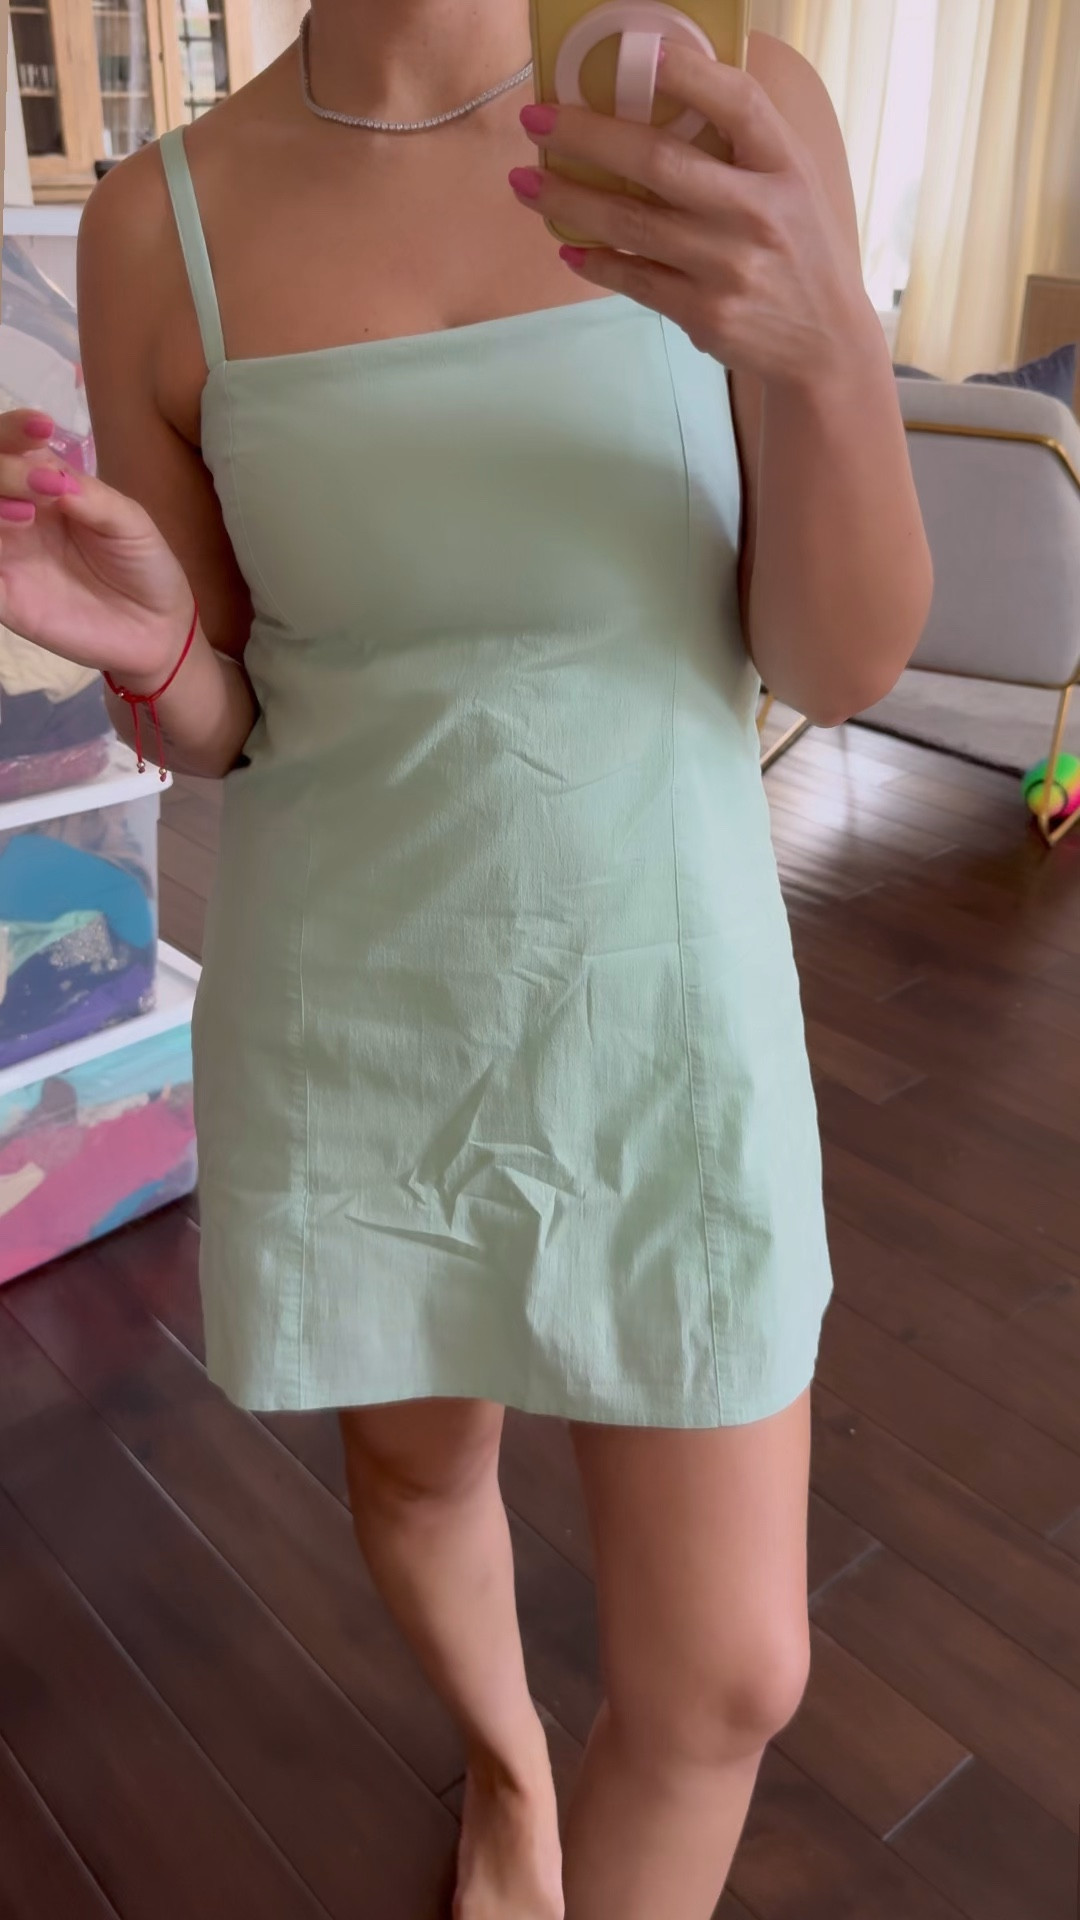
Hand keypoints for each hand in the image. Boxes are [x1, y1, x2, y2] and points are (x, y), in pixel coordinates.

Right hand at [0, 409, 193, 685]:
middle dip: (4, 469)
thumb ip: (92, 498)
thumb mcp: (128, 523)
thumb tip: (50, 474)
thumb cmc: (142, 565)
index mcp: (42, 486)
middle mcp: (14, 514)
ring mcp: (6, 555)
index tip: (41, 428)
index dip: (14, 431)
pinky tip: (1, 558)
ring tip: (26, 514)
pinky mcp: (4, 596)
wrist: (155, 629)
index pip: (11, 447)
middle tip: (44, 485)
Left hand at [512, 43, 877, 390]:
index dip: (687, 73)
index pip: (736, 103)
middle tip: (536, 120)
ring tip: (525, 182)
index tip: (638, 52)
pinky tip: (566, 244)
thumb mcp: (792, 185)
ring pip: (631, 223)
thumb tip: (661, 93)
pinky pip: (634, 278)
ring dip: (567, 198)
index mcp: (783, 167)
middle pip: (657, 162)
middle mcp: (757, 213)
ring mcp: (728, 267)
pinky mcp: (705, 313)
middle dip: (586, 136)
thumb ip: (742, 145)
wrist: (825, 344)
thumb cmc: (799, 251)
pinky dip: (595, 260)